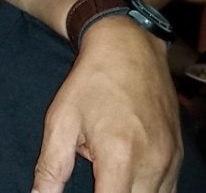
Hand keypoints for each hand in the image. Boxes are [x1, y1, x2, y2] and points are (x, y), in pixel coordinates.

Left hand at [32, 17, 180, 192]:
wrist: (128, 50)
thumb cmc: (91, 83)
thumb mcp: (60, 121)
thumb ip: (51, 167)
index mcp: (119, 156)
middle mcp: (152, 163)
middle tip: (92, 183)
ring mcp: (171, 161)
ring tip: (103, 180)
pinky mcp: (178, 157)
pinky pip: (167, 191)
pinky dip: (146, 192)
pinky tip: (125, 182)